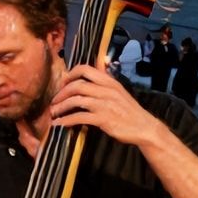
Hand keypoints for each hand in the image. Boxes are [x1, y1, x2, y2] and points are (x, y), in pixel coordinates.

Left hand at [48, 63, 162, 145]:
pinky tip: (60, 124)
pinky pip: (79, 117)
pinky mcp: (103, 119)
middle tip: (54, 100)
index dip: (70, 74)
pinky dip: (66, 120)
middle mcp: (106, 90)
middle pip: (77, 85)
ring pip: (76, 100)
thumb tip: (89, 75)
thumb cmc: (129, 111)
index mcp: (109, 82)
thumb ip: (104, 84)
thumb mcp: (118, 92)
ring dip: (61, 106)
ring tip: (53, 112)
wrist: (145, 128)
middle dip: (61, 92)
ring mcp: (105, 104)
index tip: (63, 83)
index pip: (85, 69)